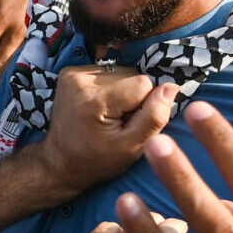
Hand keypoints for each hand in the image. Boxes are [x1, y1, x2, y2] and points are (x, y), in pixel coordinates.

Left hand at [37, 63, 177, 189]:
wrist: (60, 161)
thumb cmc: (97, 161)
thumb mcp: (132, 148)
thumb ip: (154, 117)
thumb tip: (172, 87)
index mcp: (96, 99)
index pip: (143, 84)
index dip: (145, 105)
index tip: (130, 123)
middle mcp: (81, 79)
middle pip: (132, 75)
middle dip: (133, 97)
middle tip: (118, 121)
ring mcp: (72, 74)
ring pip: (121, 72)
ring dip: (122, 92)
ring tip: (107, 115)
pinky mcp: (70, 72)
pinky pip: (107, 72)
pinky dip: (109, 88)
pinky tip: (99, 107)